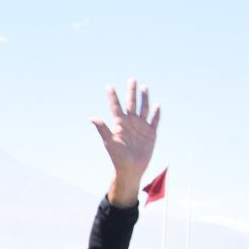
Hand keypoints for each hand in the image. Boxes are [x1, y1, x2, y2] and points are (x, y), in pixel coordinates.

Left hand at [91, 79, 159, 205]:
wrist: (130, 169)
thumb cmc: (117, 157)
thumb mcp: (109, 141)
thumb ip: (102, 128)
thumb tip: (91, 117)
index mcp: (119, 124)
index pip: (116, 107)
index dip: (112, 96)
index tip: (108, 86)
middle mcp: (130, 123)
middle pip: (132, 103)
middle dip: (132, 92)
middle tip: (132, 79)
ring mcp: (141, 127)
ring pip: (144, 109)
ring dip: (145, 98)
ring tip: (144, 87)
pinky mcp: (151, 133)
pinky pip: (154, 121)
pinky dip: (156, 113)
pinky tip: (157, 105)